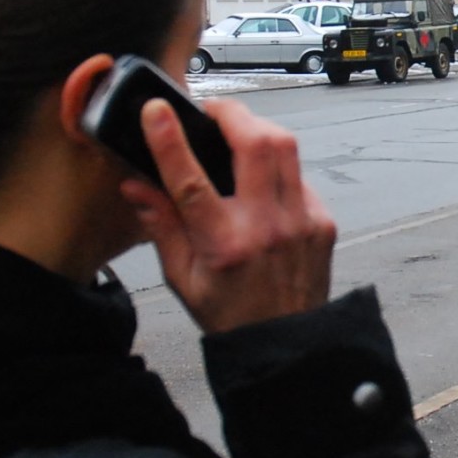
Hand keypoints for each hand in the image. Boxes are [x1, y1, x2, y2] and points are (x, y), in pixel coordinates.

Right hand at [120, 98, 335, 334]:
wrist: (287, 345)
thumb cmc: (232, 315)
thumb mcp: (183, 278)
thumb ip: (161, 226)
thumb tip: (135, 184)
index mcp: (225, 246)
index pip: (191, 182)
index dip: (170, 141)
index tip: (156, 112)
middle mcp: (267, 229)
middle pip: (257, 144)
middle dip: (231, 113)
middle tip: (210, 111)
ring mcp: (301, 222)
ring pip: (286, 148)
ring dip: (258, 129)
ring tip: (236, 132)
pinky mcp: (322, 221)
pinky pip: (299, 175)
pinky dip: (279, 166)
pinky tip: (262, 179)